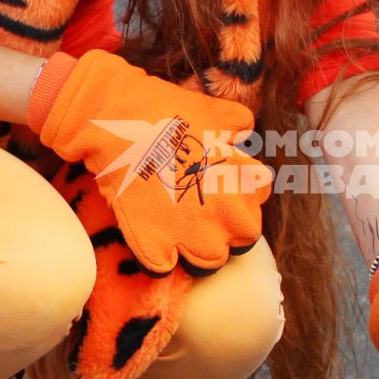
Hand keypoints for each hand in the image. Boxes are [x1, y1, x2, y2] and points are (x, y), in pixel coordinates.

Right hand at [30, 50, 272, 272]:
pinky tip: (155, 236)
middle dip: (232, 228)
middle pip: (246, 238)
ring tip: (184, 229)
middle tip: (208, 211)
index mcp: (241, 180)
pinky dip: (161, 257)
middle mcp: (224, 212)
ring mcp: (190, 233)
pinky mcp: (155, 244)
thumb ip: (238, 125)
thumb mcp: (214, 110)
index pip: (261, 194)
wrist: (116, 122)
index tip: (226, 182)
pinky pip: (166, 267)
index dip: (244, 189)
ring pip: (212, 262)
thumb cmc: (166, 112)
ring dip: (201, 249)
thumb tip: (243, 137)